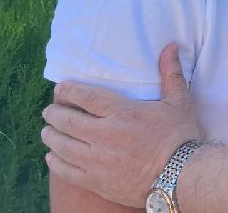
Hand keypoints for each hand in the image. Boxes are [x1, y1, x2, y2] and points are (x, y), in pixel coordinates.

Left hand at [42, 44, 200, 206]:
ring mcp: (97, 160)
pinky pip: (66, 171)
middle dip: (54, 114)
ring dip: (50, 136)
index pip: (86, 97)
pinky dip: (55, 162)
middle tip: (49, 111)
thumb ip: (171, 73)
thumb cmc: (180, 136)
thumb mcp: (179, 101)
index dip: (68, 91)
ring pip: (62, 146)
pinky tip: (52, 156)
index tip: (60, 89)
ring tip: (47, 131)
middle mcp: (105, 135)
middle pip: (67, 121)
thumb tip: (171, 46)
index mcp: (122, 113)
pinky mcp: (96, 181)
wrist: (180, 177)